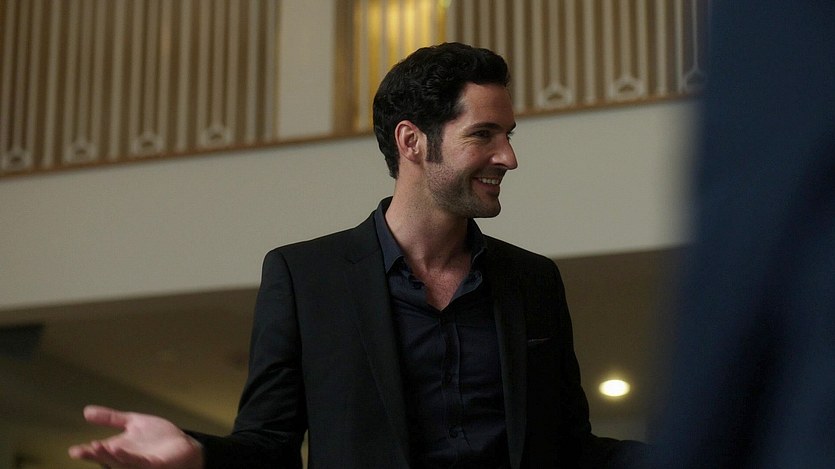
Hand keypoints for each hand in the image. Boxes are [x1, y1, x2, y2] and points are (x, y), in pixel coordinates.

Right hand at [68, 405, 203, 468]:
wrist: (183, 444)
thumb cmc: (158, 437)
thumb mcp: (133, 423)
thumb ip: (112, 418)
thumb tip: (86, 411)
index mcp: (120, 449)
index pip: (101, 452)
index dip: (87, 453)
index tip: (73, 450)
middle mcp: (127, 459)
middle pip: (108, 459)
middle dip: (94, 455)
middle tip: (80, 451)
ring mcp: (140, 464)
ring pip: (121, 462)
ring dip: (108, 456)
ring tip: (96, 447)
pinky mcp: (155, 464)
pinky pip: (139, 462)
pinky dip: (127, 457)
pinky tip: (118, 449)